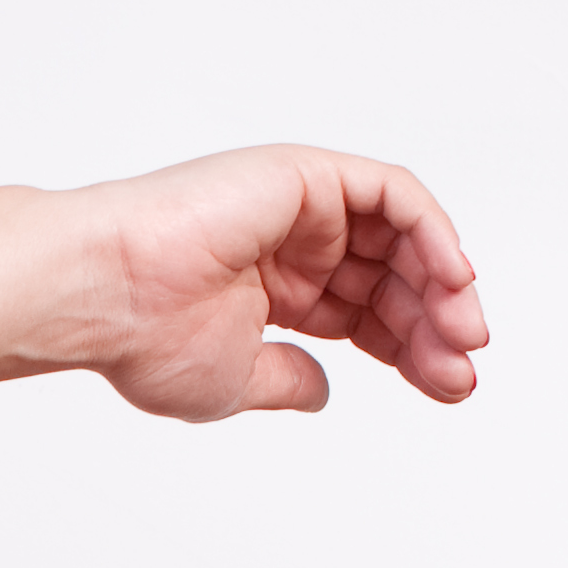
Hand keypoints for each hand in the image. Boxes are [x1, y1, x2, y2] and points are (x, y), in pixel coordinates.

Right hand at [56, 148, 489, 421]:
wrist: (104, 294)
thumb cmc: (142, 336)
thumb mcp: (236, 381)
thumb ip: (287, 380)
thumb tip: (326, 391)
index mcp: (272, 287)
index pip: (364, 314)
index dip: (411, 349)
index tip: (448, 386)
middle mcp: (289, 241)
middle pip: (391, 279)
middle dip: (434, 326)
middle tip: (462, 371)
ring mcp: (299, 205)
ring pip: (400, 236)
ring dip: (442, 283)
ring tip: (462, 333)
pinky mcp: (304, 176)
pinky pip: (392, 194)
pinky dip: (431, 231)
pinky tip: (451, 278)